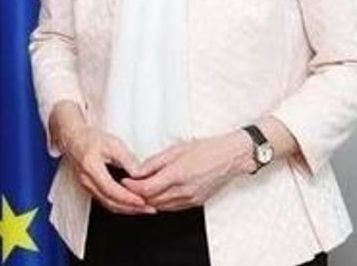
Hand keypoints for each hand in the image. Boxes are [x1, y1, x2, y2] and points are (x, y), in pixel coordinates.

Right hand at [49, 103, 151, 214]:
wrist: (74, 138)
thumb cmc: (91, 138)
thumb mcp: (112, 143)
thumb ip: (127, 158)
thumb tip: (139, 173)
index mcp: (91, 168)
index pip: (111, 190)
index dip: (128, 198)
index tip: (144, 201)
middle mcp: (87, 181)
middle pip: (110, 202)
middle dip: (131, 208)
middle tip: (150, 209)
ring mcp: (87, 186)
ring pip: (108, 205)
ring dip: (127, 209)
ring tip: (144, 208)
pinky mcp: (91, 188)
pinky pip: (106, 202)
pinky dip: (120, 205)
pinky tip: (132, 204)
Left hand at [123, 132, 252, 210]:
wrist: (231, 157)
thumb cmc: (207, 149)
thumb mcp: (176, 149)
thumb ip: (154, 162)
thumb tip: (137, 170)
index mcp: (177, 174)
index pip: (146, 188)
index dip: (131, 186)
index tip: (125, 180)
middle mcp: (184, 190)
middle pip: (151, 200)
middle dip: (137, 195)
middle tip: (130, 185)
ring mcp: (191, 198)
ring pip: (161, 206)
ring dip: (149, 200)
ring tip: (142, 189)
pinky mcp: (196, 202)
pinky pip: (173, 208)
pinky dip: (162, 203)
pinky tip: (159, 194)